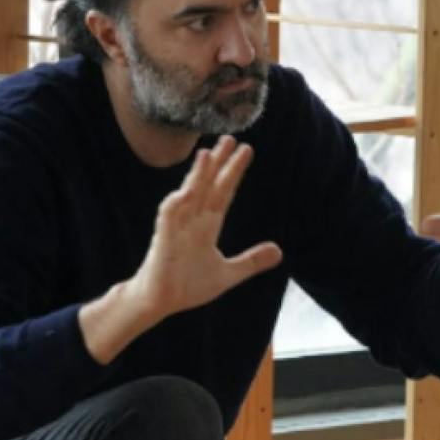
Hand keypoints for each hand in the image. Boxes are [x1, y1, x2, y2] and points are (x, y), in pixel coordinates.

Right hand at [127, 135, 281, 321]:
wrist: (160, 301)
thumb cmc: (188, 286)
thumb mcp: (228, 273)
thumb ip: (251, 261)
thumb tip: (278, 251)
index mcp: (207, 226)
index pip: (223, 192)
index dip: (233, 172)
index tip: (245, 151)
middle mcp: (193, 220)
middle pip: (208, 185)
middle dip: (219, 163)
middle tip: (230, 138)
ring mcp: (177, 227)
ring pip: (189, 194)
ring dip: (198, 175)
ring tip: (208, 153)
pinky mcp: (163, 239)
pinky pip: (169, 216)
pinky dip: (177, 202)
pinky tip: (187, 190)